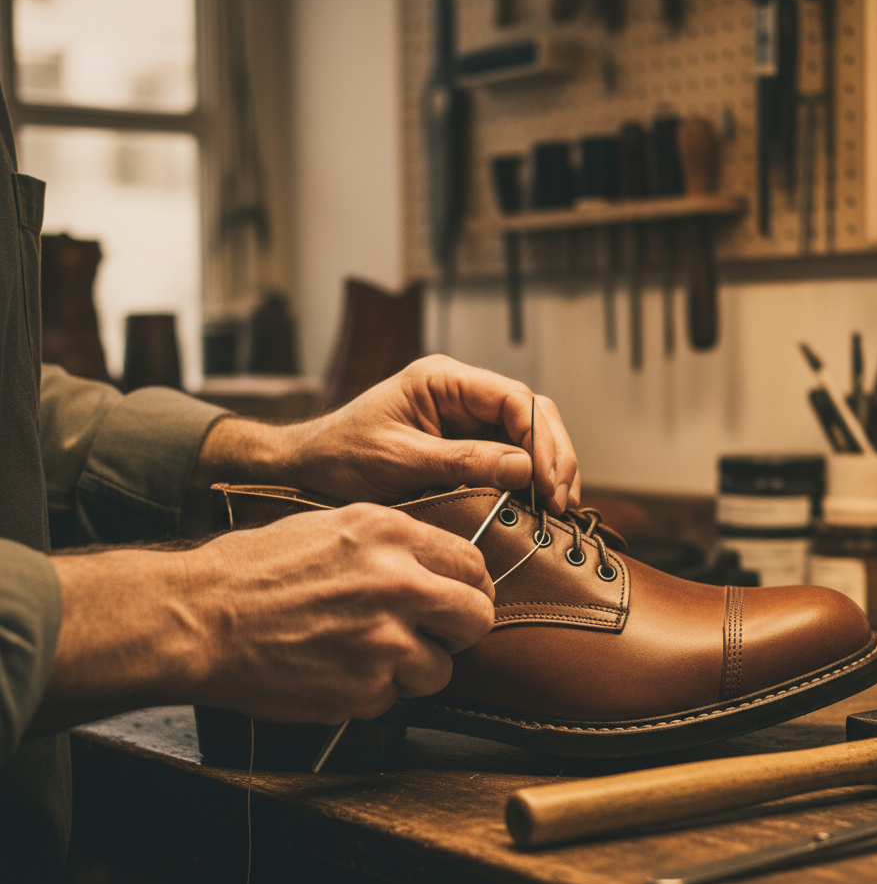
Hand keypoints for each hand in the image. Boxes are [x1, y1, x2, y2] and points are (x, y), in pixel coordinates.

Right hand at [41, 506, 493, 729]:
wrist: (200, 618)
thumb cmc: (255, 569)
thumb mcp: (333, 526)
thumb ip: (394, 543)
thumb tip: (436, 564)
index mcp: (392, 536)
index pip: (473, 564)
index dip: (470, 587)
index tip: (459, 599)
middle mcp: (398, 584)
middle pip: (477, 617)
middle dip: (459, 630)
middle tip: (435, 635)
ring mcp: (384, 640)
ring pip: (441, 670)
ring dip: (413, 669)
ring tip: (368, 655)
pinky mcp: (364, 689)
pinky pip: (394, 698)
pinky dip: (373, 692)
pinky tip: (336, 670)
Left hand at [191, 356, 580, 519]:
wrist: (307, 468)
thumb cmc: (342, 457)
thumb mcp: (401, 461)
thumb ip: (464, 461)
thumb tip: (526, 469)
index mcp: (442, 379)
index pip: (513, 397)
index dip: (540, 439)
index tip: (547, 481)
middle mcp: (460, 391)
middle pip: (531, 412)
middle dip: (553, 453)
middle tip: (561, 499)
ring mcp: (464, 416)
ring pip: (528, 432)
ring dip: (548, 465)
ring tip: (559, 504)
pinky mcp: (463, 441)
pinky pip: (509, 452)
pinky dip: (529, 475)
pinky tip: (538, 500)